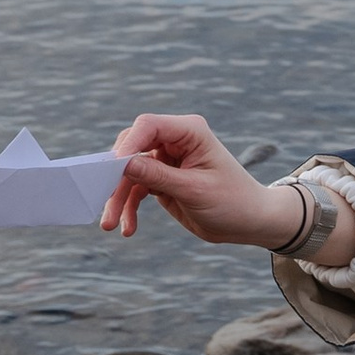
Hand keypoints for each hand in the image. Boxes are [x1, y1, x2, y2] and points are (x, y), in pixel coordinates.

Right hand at [106, 112, 345, 257]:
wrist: (250, 222)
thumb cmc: (232, 202)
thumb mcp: (194, 191)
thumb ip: (158, 176)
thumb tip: (122, 163)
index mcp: (190, 131)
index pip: (149, 126)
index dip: (127, 144)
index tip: (111, 170)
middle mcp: (175, 140)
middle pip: (132, 148)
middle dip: (116, 177)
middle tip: (104, 203)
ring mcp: (166, 159)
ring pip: (129, 172)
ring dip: (118, 198)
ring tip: (109, 225)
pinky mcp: (162, 178)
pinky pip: (136, 188)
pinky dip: (129, 206)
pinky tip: (128, 228)